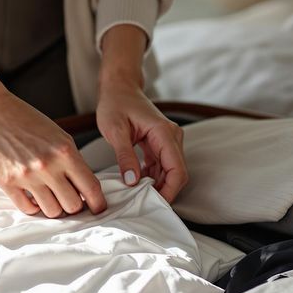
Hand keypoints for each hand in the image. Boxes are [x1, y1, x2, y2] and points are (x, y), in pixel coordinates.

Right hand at [0, 46, 106, 216]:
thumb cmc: (27, 122)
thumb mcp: (59, 137)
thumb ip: (73, 162)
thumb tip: (84, 190)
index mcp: (65, 152)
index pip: (91, 187)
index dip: (97, 202)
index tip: (97, 208)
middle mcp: (47, 166)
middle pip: (72, 206)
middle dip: (74, 206)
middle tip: (68, 199)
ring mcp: (26, 176)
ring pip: (52, 212)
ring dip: (53, 207)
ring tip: (50, 196)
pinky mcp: (7, 183)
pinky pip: (28, 209)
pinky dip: (33, 206)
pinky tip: (33, 196)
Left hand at [97, 25, 188, 202]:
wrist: (118, 88)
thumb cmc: (115, 103)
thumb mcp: (116, 130)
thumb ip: (125, 156)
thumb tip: (132, 181)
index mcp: (164, 133)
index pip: (177, 170)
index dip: (169, 190)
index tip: (155, 204)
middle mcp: (172, 137)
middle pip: (177, 173)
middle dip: (164, 191)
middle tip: (143, 204)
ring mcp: (168, 141)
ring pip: (170, 172)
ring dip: (157, 185)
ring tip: (137, 196)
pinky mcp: (161, 144)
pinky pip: (162, 166)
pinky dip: (152, 177)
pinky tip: (136, 182)